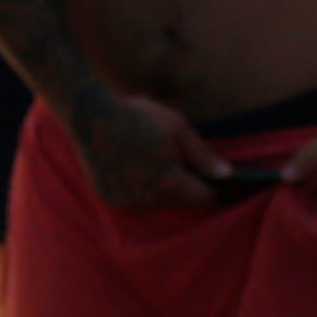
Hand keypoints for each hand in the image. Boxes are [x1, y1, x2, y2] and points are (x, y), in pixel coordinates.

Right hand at [67, 90, 222, 214]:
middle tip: (171, 159)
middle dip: (181, 186)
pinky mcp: (108, 197)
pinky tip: (129, 164)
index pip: (203, 199)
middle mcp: (149, 198)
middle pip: (178, 201)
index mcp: (170, 182)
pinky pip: (131, 198)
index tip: (209, 178)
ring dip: (157, 188)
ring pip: (154, 201)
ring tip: (147, 160)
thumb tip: (227, 174)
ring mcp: (126, 200)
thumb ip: (203, 154)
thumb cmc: (137, 116)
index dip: (210, 189)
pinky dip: (135, 187)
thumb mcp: (177, 127)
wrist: (89, 115)